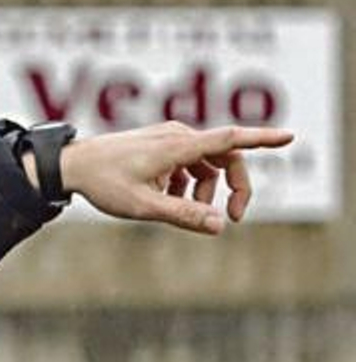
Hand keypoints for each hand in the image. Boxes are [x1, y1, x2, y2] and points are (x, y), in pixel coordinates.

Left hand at [48, 124, 293, 233]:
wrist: (72, 165)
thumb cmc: (105, 183)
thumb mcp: (144, 206)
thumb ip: (184, 215)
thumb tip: (219, 225)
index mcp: (178, 146)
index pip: (230, 139)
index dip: (262, 139)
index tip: (290, 136)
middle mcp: (179, 136)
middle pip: (225, 158)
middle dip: (234, 187)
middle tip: (234, 218)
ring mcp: (170, 139)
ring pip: (207, 165)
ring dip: (205, 190)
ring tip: (180, 210)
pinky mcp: (162, 146)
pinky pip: (189, 165)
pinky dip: (187, 184)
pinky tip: (166, 199)